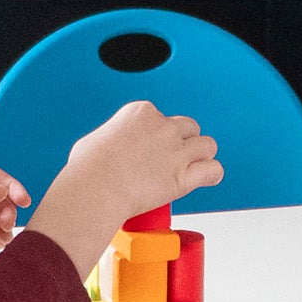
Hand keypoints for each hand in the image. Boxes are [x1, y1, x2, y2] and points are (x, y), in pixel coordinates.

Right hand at [24, 102, 222, 278]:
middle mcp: (163, 127)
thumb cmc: (88, 170)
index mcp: (141, 112)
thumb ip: (113, 138)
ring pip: (207, 145)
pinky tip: (204, 177)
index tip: (151, 148)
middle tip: (171, 157)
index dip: (159, 134)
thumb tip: (112, 147)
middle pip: (189, 127)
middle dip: (182, 141)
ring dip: (200, 155)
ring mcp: (176, 151)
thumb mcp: (94, 140)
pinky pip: (213, 170)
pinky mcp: (184, 176)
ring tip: (191, 167)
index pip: (162, 116)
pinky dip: (211, 174)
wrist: (95, 189)